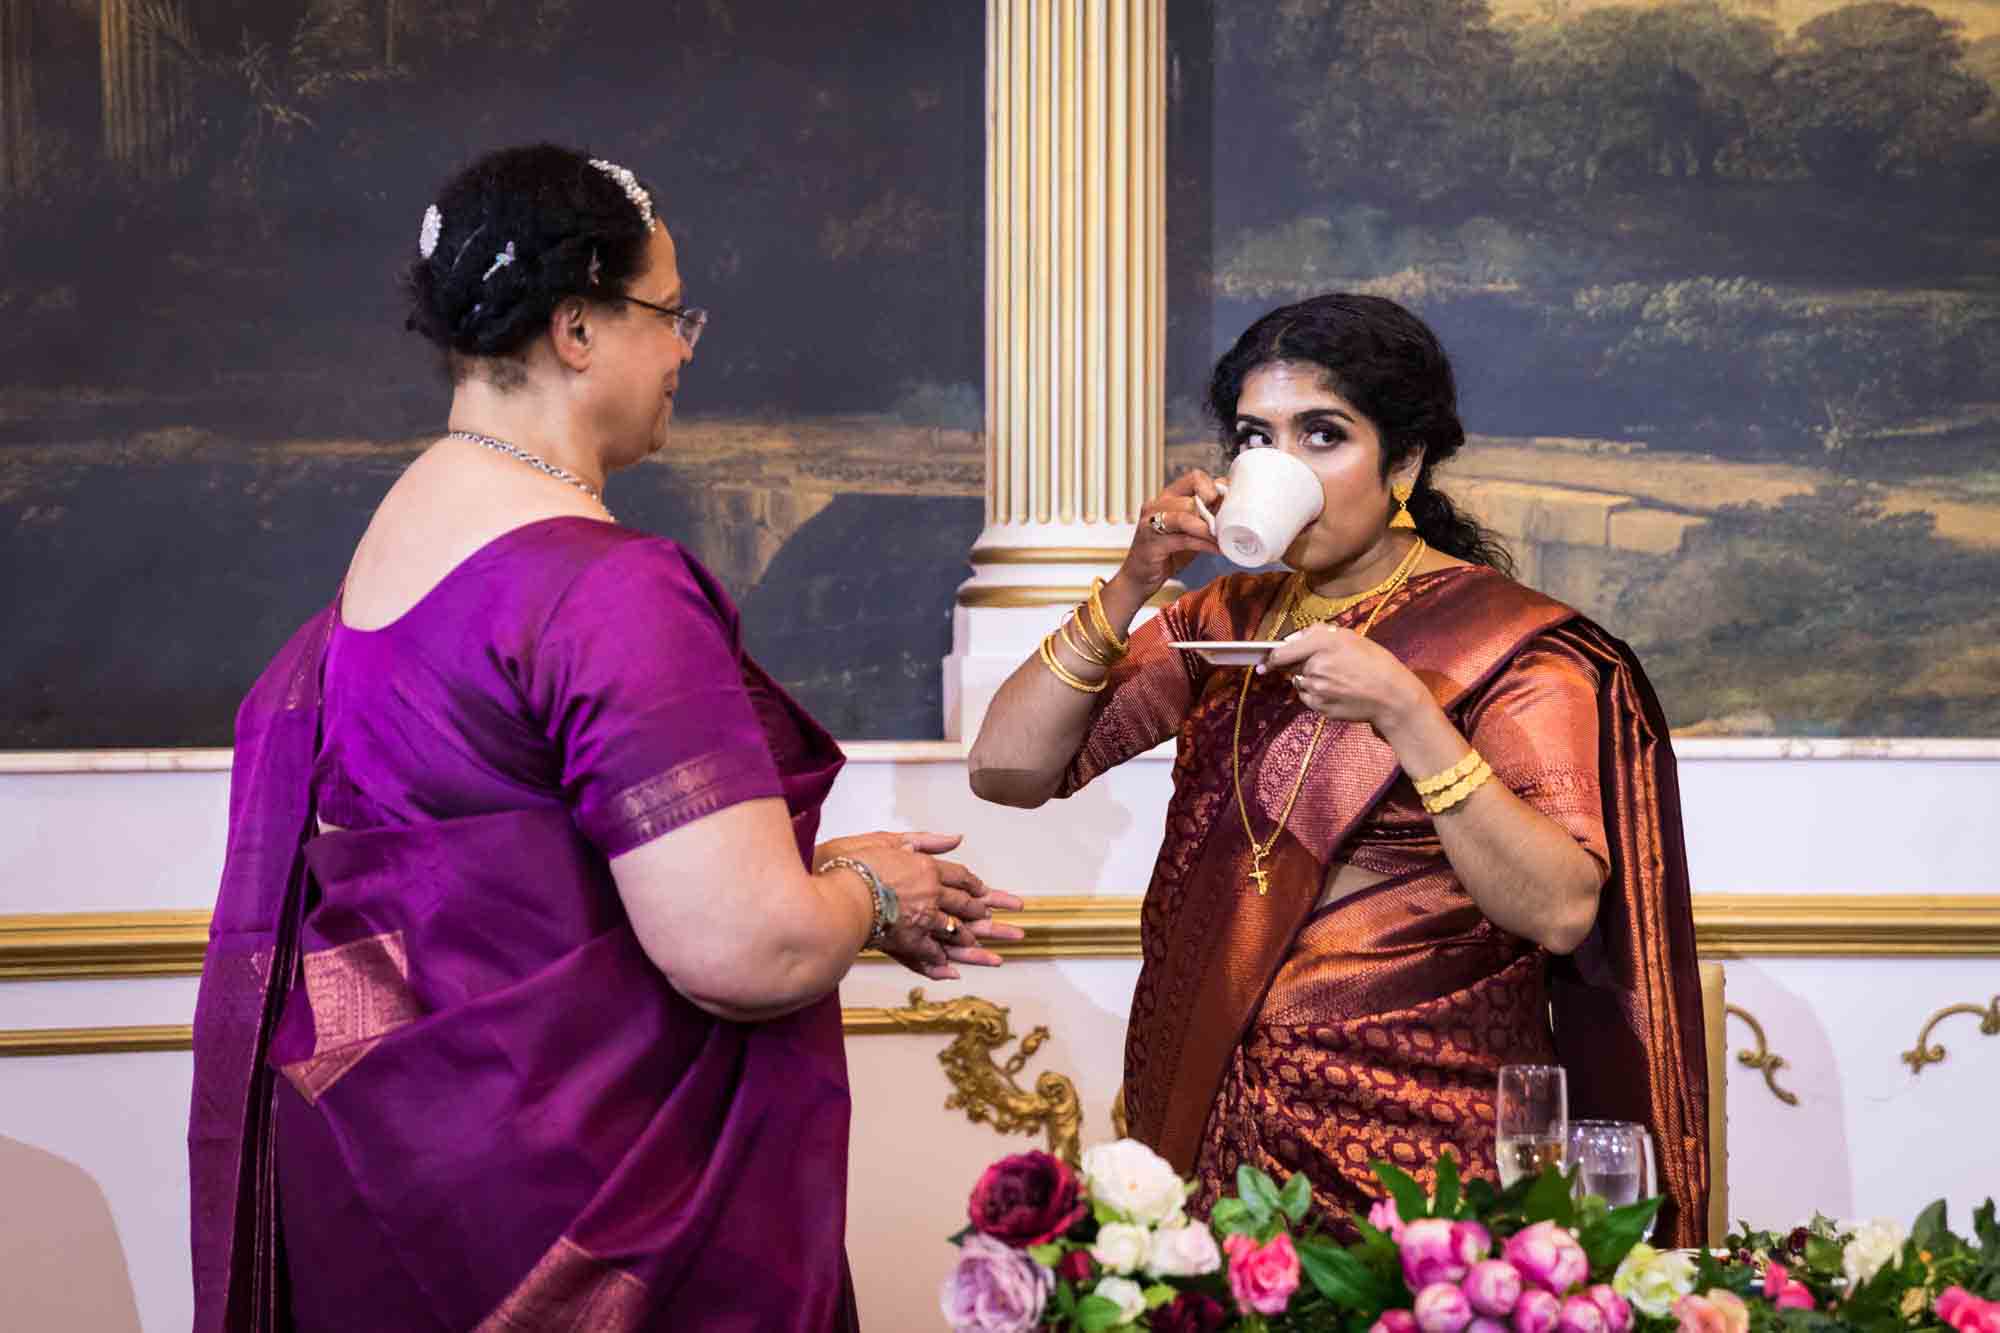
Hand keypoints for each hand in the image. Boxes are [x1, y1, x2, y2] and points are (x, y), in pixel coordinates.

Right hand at [817, 832, 1025, 980]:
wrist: (834, 892)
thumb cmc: (853, 862)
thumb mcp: (887, 840)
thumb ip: (924, 840)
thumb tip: (957, 837)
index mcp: (927, 868)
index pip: (960, 876)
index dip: (975, 884)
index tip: (986, 891)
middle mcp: (931, 894)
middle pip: (965, 904)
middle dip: (987, 913)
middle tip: (1007, 921)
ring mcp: (920, 919)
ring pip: (954, 930)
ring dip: (974, 940)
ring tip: (992, 949)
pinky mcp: (906, 940)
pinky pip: (930, 952)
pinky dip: (942, 962)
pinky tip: (954, 969)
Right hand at [1118, 469, 1224, 596]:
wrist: (1138, 579)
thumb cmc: (1166, 554)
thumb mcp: (1189, 531)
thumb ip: (1205, 516)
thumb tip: (1233, 503)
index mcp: (1166, 497)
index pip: (1194, 478)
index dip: (1214, 488)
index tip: (1229, 503)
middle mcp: (1156, 506)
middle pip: (1192, 498)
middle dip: (1215, 512)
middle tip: (1232, 525)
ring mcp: (1151, 524)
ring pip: (1186, 516)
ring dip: (1210, 529)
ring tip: (1225, 538)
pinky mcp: (1152, 544)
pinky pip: (1183, 539)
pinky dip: (1204, 544)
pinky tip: (1218, 550)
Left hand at [1259, 624, 1433, 733]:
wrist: (1392, 695)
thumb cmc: (1375, 663)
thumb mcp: (1350, 637)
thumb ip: (1317, 634)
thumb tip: (1292, 640)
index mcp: (1322, 643)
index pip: (1282, 652)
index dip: (1271, 658)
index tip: (1265, 662)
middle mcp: (1315, 665)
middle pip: (1291, 667)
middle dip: (1301, 665)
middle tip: (1327, 667)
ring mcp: (1316, 689)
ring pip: (1300, 683)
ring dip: (1310, 680)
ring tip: (1338, 680)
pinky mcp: (1320, 707)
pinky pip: (1308, 698)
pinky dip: (1316, 695)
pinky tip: (1338, 692)